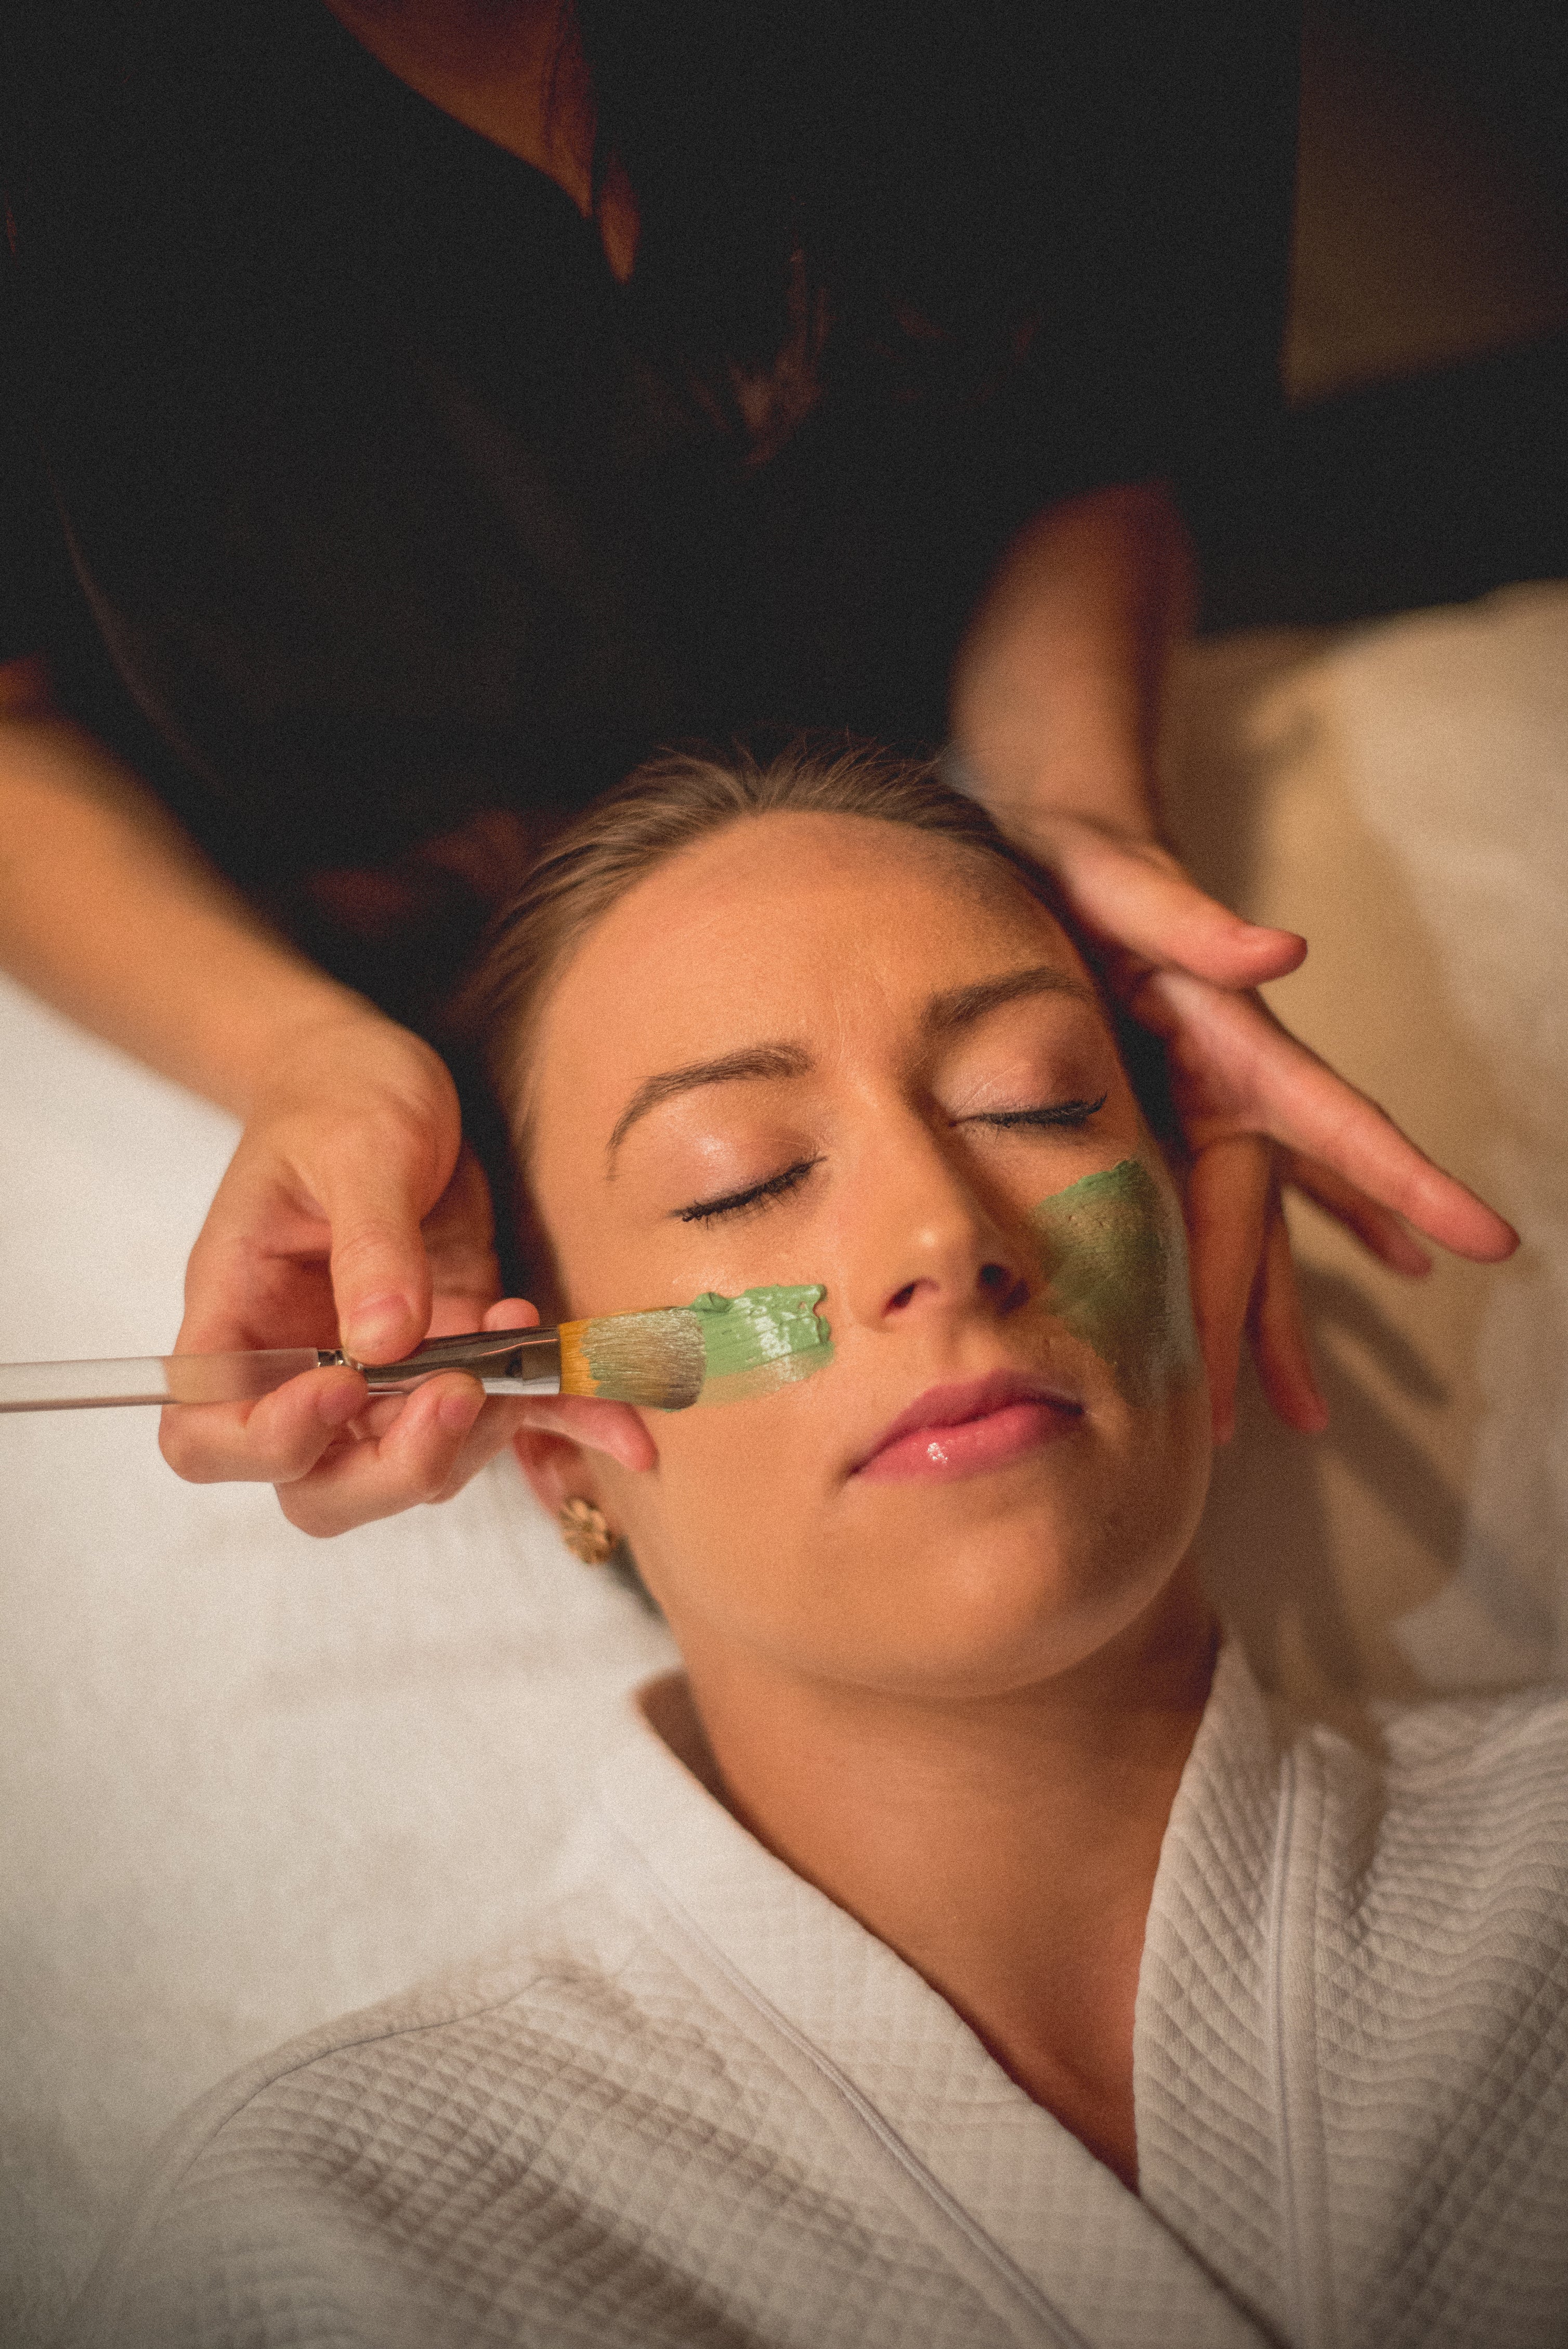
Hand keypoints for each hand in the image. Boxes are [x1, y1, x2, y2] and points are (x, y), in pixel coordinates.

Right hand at [159, 1011, 650, 1532]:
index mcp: (238, 1320)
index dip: (272, 1443)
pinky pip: (508, 1415)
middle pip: (319, 1486)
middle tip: (460, 1393)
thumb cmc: (341, 1095)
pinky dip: (565, 1422)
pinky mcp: (458, 1356)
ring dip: (481, 1434)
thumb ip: (371, 1244)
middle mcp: (302, 1369)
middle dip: (395, 1467)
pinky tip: (623, 1427)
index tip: (345, 1386)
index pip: (208, 1438)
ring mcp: (384, 1375)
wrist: (384, 1073)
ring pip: (416, 1468)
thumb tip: (386, 1344)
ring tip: (525, 1342)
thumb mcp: (357, 1148)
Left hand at [1015, 814, 1517, 1440]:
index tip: (1484, 1240)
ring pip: (1246, 1234)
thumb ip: (1194, 918)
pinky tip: (1277, 1318)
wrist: (1051, 844)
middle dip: (1278, 1319)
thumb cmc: (1088, 860)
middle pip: (1264, 1220)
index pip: (1336, 1120)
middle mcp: (1236, 1082)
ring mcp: (1204, 1104)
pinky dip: (1250, 1262)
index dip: (1402, 1183)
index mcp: (1238, 1035)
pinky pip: (1215, 1208)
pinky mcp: (1166, 1113)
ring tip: (1300, 1414)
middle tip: (1299, 1416)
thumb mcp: (1123, 881)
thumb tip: (1285, 946)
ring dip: (1269, 1320)